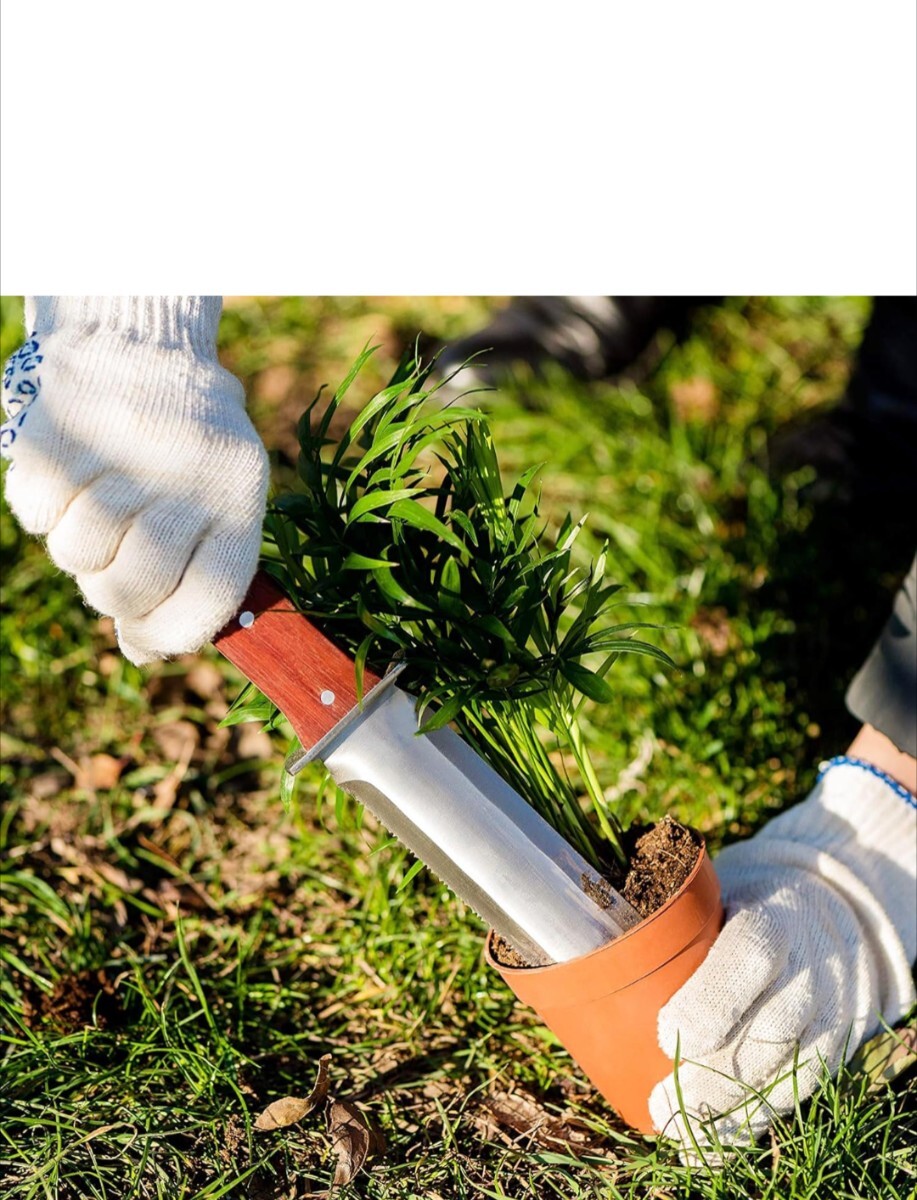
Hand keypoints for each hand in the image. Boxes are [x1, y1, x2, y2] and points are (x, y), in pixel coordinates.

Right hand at [2, 297, 268, 663]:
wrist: (148, 352)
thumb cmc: (188, 453)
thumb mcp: (217, 505)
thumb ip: (190, 580)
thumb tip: (141, 655)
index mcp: (238, 503)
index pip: (207, 602)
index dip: (169, 634)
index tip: (146, 633)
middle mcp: (188, 479)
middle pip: (132, 586)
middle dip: (115, 595)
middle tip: (113, 568)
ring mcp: (124, 456)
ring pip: (79, 554)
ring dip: (79, 549)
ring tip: (99, 510)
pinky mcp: (64, 436)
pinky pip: (37, 516)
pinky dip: (45, 511)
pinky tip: (74, 480)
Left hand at [649, 758, 916, 1157]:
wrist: (827, 911)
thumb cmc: (740, 905)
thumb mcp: (711, 894)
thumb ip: (666, 918)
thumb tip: (587, 948)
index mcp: (772, 918)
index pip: (750, 958)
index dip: (710, 1002)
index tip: (665, 1037)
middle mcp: (809, 967)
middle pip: (768, 1031)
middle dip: (713, 1078)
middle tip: (660, 1107)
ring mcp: (829, 1010)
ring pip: (785, 1070)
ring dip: (732, 1111)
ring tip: (681, 1134)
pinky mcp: (836, 1044)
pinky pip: (799, 1090)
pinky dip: (757, 1120)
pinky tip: (717, 1143)